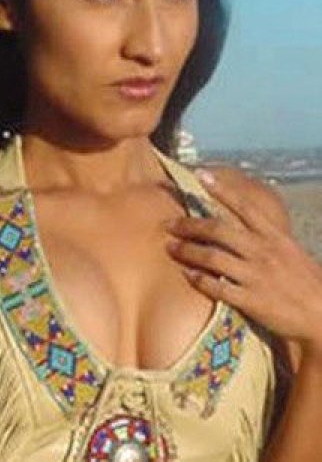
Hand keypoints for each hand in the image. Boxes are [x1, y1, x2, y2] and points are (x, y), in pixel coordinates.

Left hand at [166, 168, 321, 352]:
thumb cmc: (306, 281)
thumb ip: (266, 236)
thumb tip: (243, 222)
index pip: (243, 206)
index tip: (200, 174)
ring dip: (187, 251)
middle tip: (168, 223)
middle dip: (189, 225)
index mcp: (274, 236)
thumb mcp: (289, 249)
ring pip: (212, 257)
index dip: (220, 189)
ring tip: (170, 247)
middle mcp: (262, 251)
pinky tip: (187, 275)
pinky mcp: (251, 300)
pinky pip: (218, 287)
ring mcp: (256, 276)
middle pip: (218, 230)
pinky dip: (199, 280)